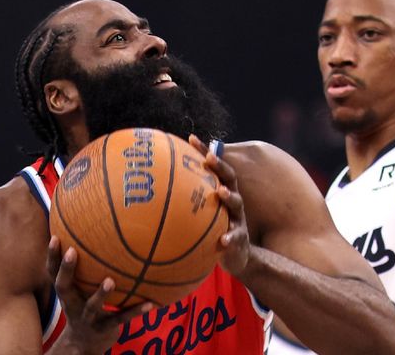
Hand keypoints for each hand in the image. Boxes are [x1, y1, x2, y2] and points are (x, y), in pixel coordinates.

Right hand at [46, 237, 153, 352]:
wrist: (83, 346)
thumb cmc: (83, 307)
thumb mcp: (78, 291)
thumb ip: (84, 269)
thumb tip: (96, 233)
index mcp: (67, 292)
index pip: (54, 273)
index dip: (52, 257)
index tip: (55, 237)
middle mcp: (73, 304)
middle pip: (64, 287)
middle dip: (67, 270)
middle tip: (72, 251)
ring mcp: (88, 318)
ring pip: (92, 306)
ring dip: (101, 294)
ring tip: (110, 280)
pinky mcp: (105, 328)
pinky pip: (120, 318)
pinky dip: (135, 311)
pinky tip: (151, 303)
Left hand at [188, 135, 250, 276]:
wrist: (236, 256)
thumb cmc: (213, 230)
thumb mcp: (202, 214)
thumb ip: (186, 202)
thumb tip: (154, 192)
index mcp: (221, 191)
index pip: (214, 167)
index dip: (204, 152)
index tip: (191, 138)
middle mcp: (232, 200)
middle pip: (230, 177)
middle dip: (220, 166)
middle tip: (209, 158)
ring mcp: (238, 218)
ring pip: (237, 203)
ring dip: (229, 196)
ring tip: (220, 192)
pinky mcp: (240, 238)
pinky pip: (236, 237)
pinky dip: (230, 238)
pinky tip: (222, 240)